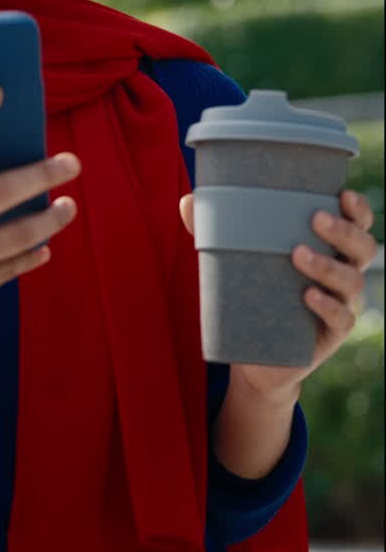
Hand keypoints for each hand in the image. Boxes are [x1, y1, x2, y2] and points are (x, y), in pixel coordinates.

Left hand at [179, 188, 377, 399]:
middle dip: (344, 231)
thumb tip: (188, 201)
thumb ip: (219, 232)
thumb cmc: (255, 295)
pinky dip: (327, 306)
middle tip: (315, 218)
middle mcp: (343, 275)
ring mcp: (341, 306)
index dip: (358, 209)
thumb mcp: (239, 262)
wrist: (255, 357)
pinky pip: (340, 319)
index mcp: (331, 250)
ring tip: (298, 254)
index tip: (343, 193)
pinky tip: (308, 295)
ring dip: (329, 265)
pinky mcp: (330, 336)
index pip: (358, 224)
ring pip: (352, 281)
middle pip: (363, 248)